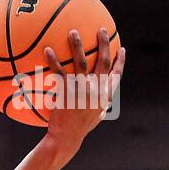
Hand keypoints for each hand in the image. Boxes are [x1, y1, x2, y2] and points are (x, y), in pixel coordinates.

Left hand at [43, 29, 125, 157]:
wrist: (66, 139)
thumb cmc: (78, 131)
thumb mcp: (94, 120)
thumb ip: (99, 109)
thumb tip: (103, 107)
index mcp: (105, 96)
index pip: (116, 75)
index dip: (120, 61)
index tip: (122, 50)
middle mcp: (96, 90)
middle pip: (103, 61)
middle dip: (104, 43)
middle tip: (101, 30)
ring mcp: (82, 89)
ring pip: (81, 60)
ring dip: (77, 44)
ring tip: (73, 32)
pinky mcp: (67, 91)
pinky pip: (59, 71)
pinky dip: (53, 59)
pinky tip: (47, 50)